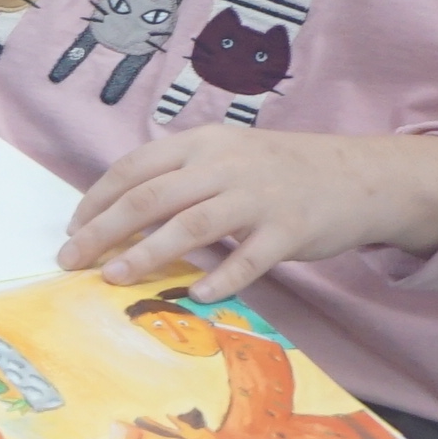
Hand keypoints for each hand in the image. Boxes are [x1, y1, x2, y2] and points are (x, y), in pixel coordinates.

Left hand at [61, 127, 437, 302]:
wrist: (364, 174)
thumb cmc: (282, 171)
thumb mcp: (227, 156)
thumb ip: (181, 178)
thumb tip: (121, 216)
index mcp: (203, 144)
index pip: (135, 167)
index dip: (97, 199)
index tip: (73, 228)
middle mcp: (226, 164)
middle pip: (151, 197)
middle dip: (104, 229)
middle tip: (72, 260)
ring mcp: (260, 195)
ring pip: (191, 224)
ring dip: (147, 253)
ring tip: (114, 277)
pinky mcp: (292, 228)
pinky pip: (250, 257)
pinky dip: (221, 277)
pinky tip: (195, 294)